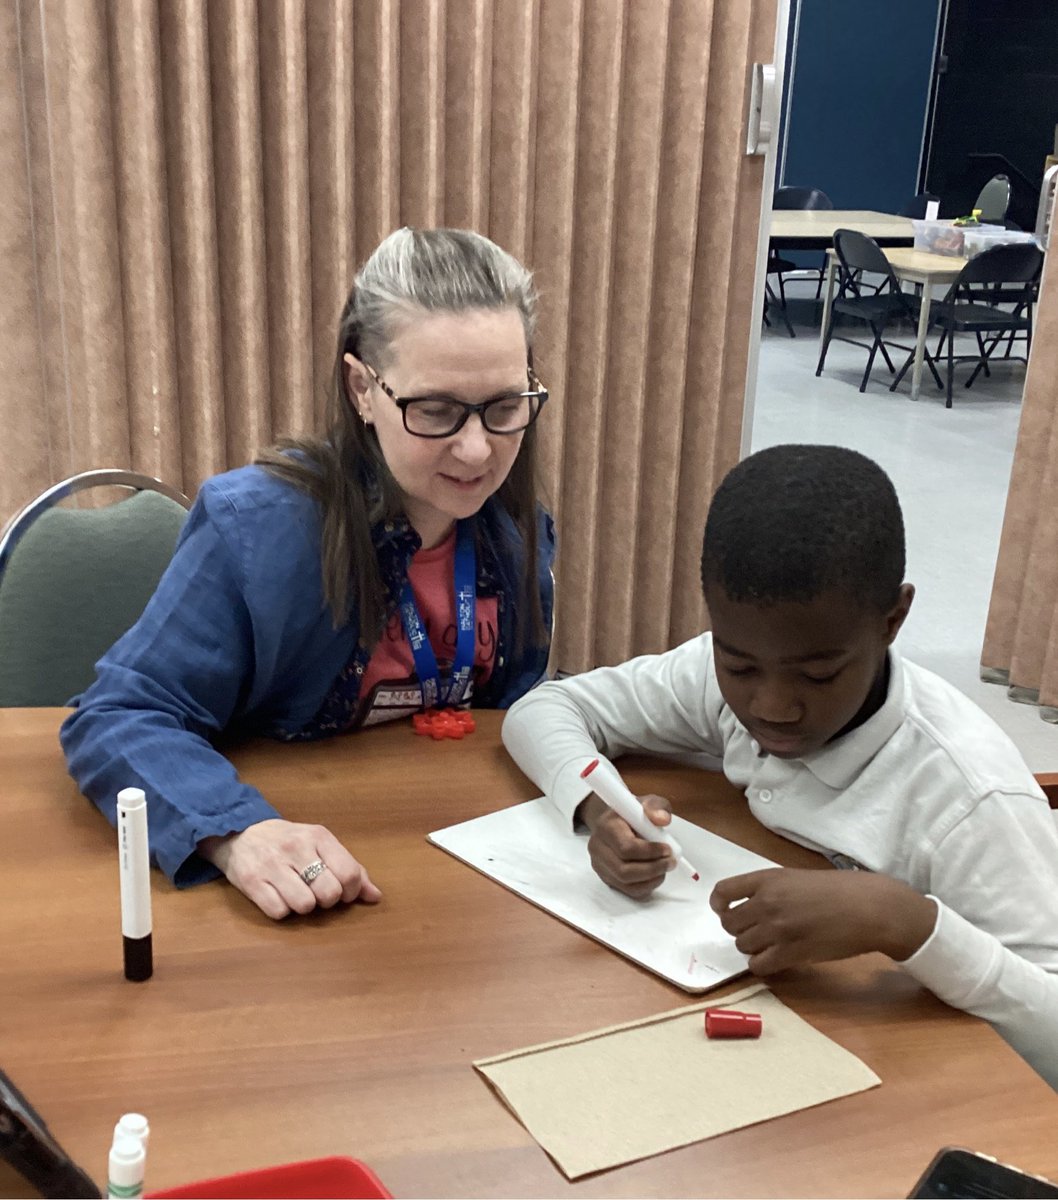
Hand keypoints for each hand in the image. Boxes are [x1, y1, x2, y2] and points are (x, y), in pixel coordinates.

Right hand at [199, 819, 381, 919]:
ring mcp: (272, 865)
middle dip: (328, 901)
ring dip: (304, 907)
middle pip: (329, 892)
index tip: (342, 892)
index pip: (349, 873)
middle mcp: (296, 848)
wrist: (240, 832)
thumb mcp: (320, 844)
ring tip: (297, 894)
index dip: (351, 892)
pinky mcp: (251, 882)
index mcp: (318, 836)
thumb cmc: (288, 841)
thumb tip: (375, 896)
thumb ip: (350, 868)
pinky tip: (279, 897)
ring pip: (304, 905)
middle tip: (318, 894)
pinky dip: (282, 911)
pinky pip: (278, 912)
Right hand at [576, 792, 675, 898]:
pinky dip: (647, 886)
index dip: (650, 852)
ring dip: (652, 879)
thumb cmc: (632, 813)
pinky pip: (628, 891)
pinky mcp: (606, 878)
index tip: (668, 848)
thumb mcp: (646, 802)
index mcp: (606, 826)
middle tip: (671, 862)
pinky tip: (656, 875)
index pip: (626, 848)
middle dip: (653, 869)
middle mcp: (597, 848)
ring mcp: (599, 866)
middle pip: (624, 870)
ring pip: (626, 883)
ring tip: (665, 867)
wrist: (616, 823)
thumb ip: (656, 806)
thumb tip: (662, 819)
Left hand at [710, 868, 937, 974]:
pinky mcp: (791, 953)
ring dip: (752, 947)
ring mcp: (778, 929)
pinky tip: (775, 959)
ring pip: (742, 945)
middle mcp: (767, 903)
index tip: (725, 910)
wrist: (868, 908)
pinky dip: (762, 964)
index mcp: (767, 879)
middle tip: (755, 930)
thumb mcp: (797, 877)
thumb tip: (749, 904)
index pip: (723, 892)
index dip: (720, 905)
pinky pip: (759, 965)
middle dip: (739, 929)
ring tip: (769, 944)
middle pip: (730, 924)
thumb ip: (770, 889)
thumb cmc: (838, 890)